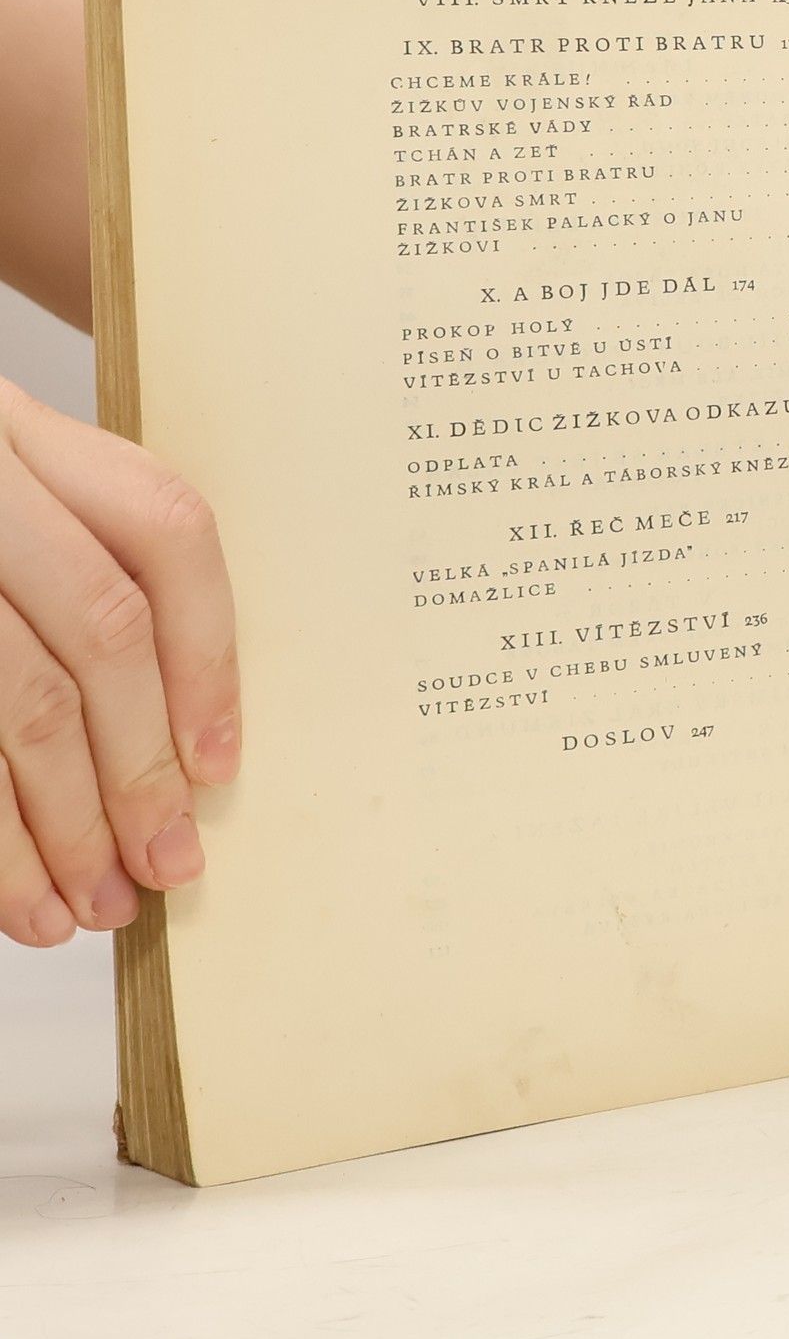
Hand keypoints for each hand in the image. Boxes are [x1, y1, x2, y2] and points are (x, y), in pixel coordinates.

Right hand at [0, 376, 236, 945]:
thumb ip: (64, 573)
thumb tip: (173, 739)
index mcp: (15, 429)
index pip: (164, 531)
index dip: (208, 655)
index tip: (217, 762)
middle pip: (99, 628)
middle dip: (139, 768)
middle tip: (163, 865)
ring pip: (17, 699)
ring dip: (58, 825)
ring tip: (82, 909)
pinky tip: (7, 894)